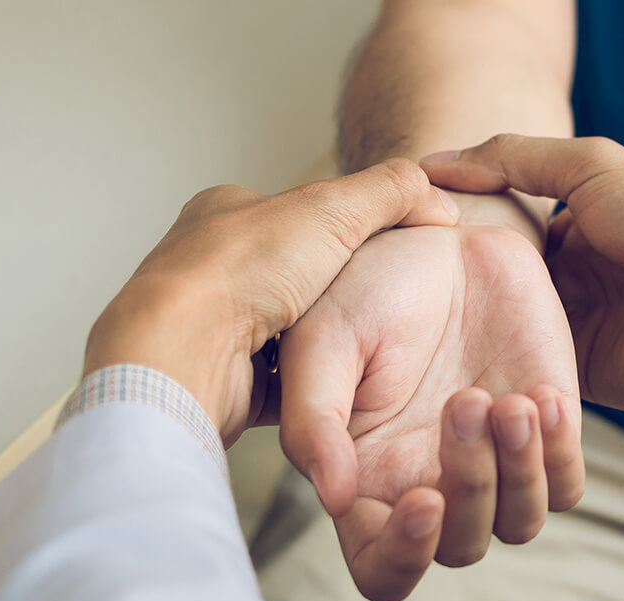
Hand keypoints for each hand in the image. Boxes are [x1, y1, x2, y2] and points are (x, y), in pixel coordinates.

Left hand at [84, 158, 458, 440]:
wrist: (185, 353)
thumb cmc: (239, 273)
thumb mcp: (333, 207)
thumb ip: (391, 192)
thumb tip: (438, 199)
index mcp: (225, 214)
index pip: (295, 213)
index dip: (343, 226)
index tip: (379, 246)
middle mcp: (213, 268)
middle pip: (296, 278)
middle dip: (334, 293)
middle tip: (371, 303)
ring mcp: (215, 325)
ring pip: (290, 332)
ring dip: (321, 341)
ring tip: (357, 345)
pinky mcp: (225, 379)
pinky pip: (283, 384)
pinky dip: (308, 384)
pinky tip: (331, 383)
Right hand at [276, 214, 584, 600]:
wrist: (443, 236)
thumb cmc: (367, 284)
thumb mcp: (323, 339)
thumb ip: (314, 420)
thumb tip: (333, 498)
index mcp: (367, 480)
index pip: (382, 568)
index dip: (403, 558)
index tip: (424, 501)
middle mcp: (431, 484)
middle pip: (461, 546)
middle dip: (471, 485)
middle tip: (467, 401)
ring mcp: (495, 462)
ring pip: (520, 522)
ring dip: (518, 470)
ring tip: (511, 399)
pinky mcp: (548, 433)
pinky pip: (566, 483)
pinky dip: (558, 452)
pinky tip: (541, 394)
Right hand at [421, 136, 623, 466]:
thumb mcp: (592, 167)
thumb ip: (515, 158)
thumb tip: (435, 164)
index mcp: (568, 225)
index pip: (492, 228)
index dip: (449, 231)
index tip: (396, 234)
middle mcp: (563, 278)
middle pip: (487, 283)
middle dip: (447, 287)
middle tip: (390, 288)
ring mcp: (566, 331)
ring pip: (496, 332)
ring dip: (463, 332)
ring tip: (407, 332)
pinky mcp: (571, 378)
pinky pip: (519, 376)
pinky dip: (490, 372)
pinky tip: (445, 369)